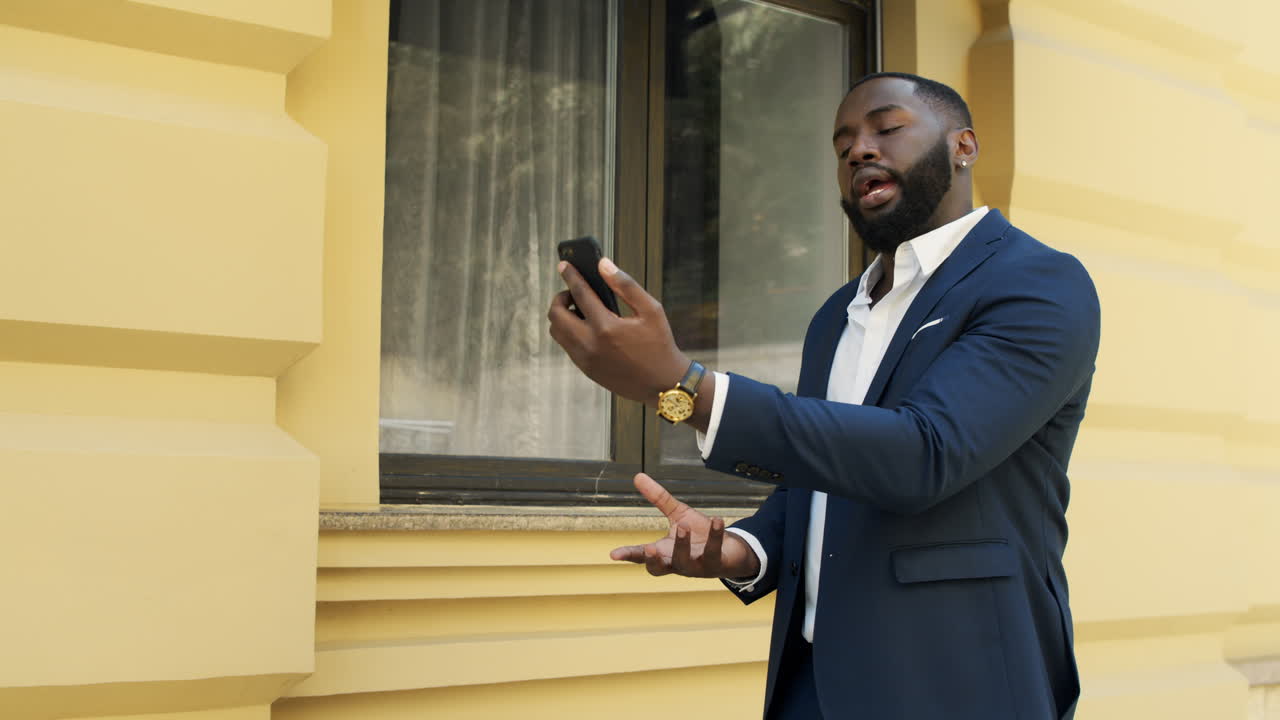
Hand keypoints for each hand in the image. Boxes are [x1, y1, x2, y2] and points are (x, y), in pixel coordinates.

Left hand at [547, 258, 687, 406]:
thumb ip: (626, 285)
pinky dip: (569, 332)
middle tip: (574, 293)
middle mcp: (590, 344)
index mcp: (606, 327)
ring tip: (580, 310)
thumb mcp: (651, 310)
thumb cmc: (660, 345)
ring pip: (556, 332)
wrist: (663, 384)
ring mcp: (585, 359)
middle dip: (561, 297)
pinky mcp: (586, 369)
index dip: (570, 276)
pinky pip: (566, 346)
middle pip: (556, 314)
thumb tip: (603, 265)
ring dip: (562, 316)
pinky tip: (587, 327)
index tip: (564, 264)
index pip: (579, 293)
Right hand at [609, 473, 759, 578]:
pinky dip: (715, 536)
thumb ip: (658, 498)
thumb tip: (637, 476)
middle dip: (653, 560)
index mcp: (664, 553)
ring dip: (682, 546)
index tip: (614, 554)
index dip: (628, 555)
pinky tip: (717, 520)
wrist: (730, 550)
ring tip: (682, 527)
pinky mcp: (716, 564)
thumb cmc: (699, 535)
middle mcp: (677, 564)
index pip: (642, 556)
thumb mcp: (678, 514)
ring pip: (685, 562)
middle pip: (658, 568)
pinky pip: (713, 552)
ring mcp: (696, 567)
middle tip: (649, 549)